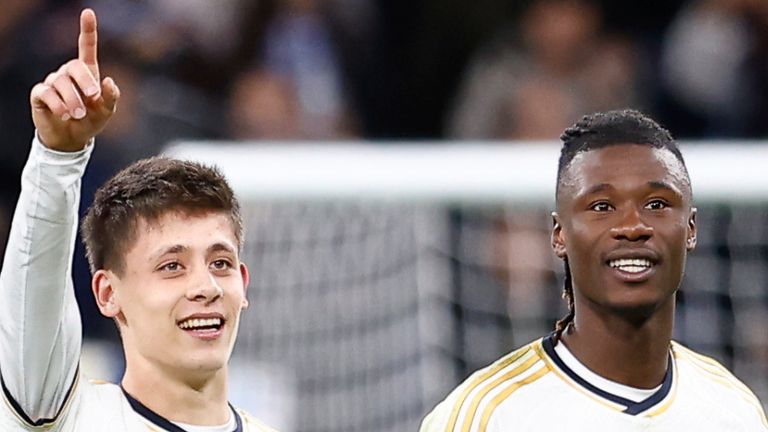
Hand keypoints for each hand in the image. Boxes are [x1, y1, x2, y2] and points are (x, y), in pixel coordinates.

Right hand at [30, 9, 119, 151]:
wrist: (72, 139)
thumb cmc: (91, 121)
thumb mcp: (107, 112)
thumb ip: (111, 97)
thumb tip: (108, 80)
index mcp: (87, 73)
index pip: (86, 47)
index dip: (87, 30)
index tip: (88, 13)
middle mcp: (68, 74)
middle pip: (74, 66)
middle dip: (85, 82)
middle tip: (93, 98)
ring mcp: (53, 83)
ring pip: (61, 83)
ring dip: (73, 101)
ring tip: (78, 115)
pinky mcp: (40, 94)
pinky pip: (47, 93)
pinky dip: (58, 105)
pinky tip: (65, 115)